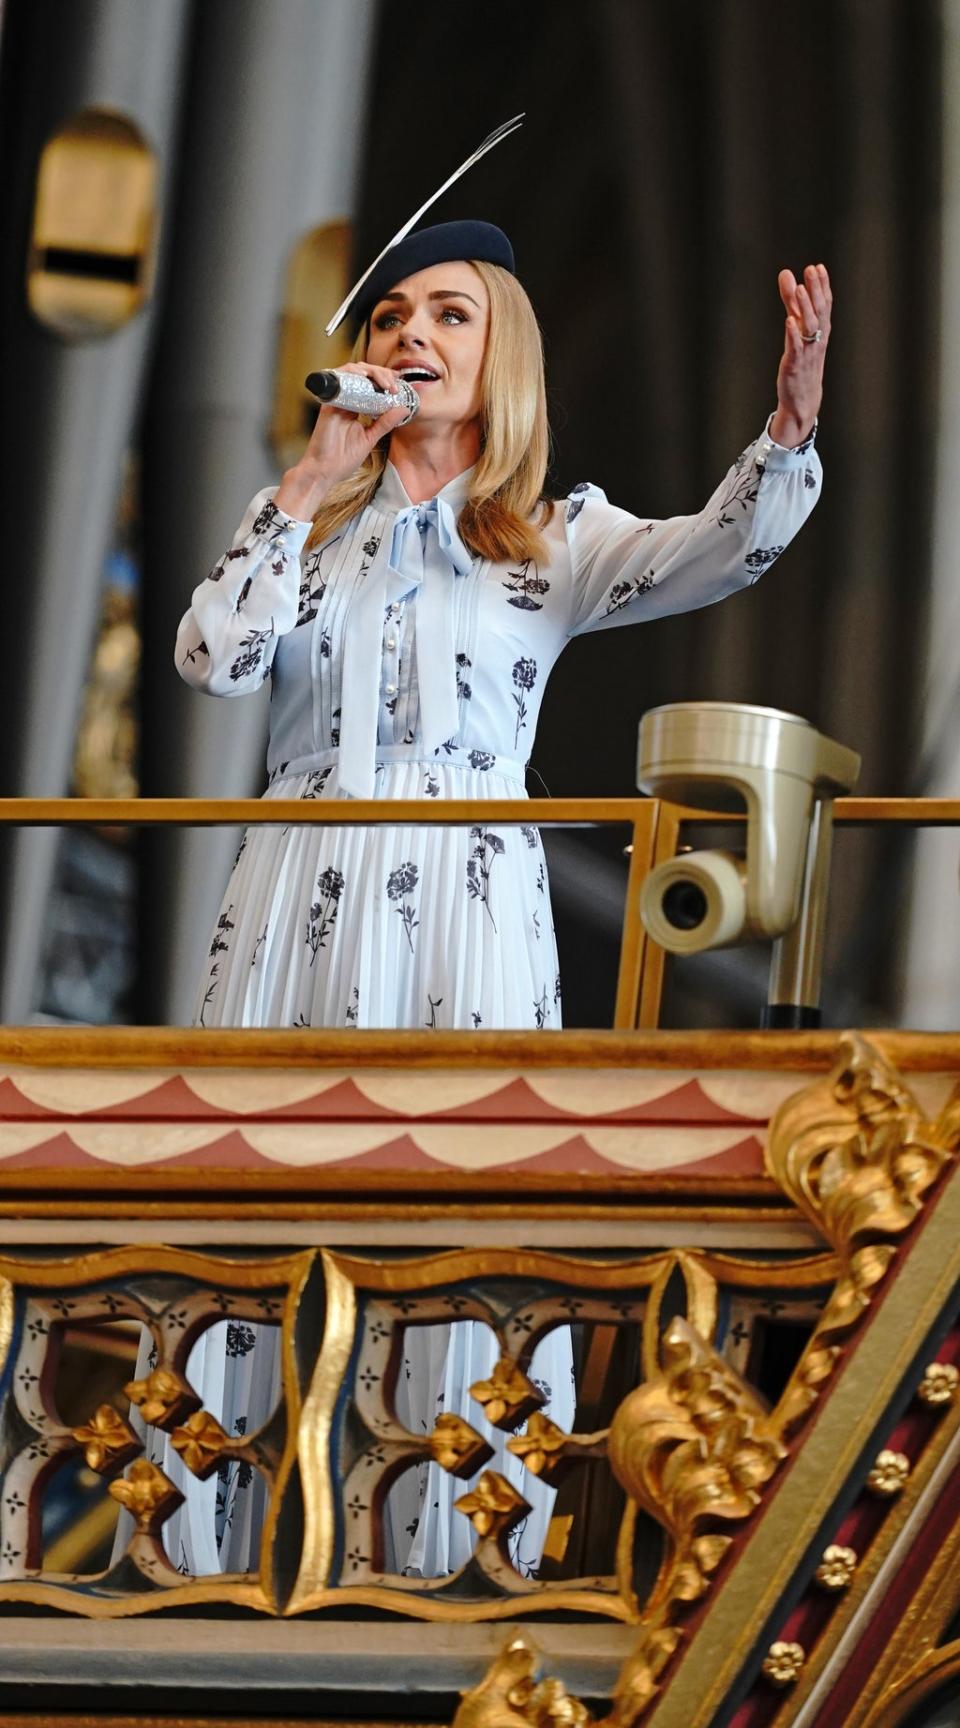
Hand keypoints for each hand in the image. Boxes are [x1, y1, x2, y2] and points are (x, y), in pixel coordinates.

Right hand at [274, 362, 411, 518]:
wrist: (324, 470)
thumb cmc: (343, 459)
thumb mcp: (370, 438)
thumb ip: (385, 423)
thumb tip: (404, 408)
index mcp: (355, 407)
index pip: (370, 385)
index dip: (385, 379)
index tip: (400, 385)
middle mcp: (345, 400)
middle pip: (363, 374)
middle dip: (382, 374)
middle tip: (395, 386)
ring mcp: (336, 399)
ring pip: (353, 371)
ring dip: (372, 372)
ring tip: (386, 384)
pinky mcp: (329, 401)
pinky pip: (340, 378)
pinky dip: (354, 373)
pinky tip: (367, 378)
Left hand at [768, 263, 831, 447]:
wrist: (803, 398)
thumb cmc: (801, 360)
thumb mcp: (797, 328)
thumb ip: (791, 301)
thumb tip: (786, 273)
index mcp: (821, 330)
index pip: (825, 304)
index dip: (822, 286)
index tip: (818, 267)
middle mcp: (817, 339)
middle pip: (819, 311)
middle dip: (816, 290)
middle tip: (811, 270)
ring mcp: (807, 352)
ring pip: (809, 327)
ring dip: (805, 308)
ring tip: (799, 289)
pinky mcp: (795, 364)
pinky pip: (796, 347)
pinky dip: (793, 334)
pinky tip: (789, 320)